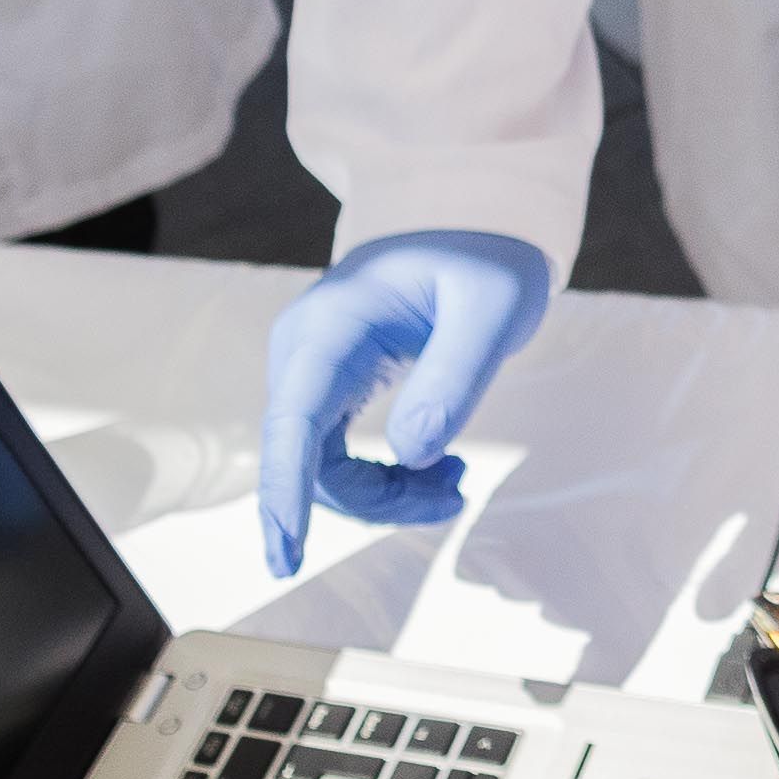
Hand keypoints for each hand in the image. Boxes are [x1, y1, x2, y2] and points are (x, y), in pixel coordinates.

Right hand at [257, 229, 551, 580]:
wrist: (468, 222)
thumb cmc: (485, 259)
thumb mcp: (492, 310)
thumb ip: (455, 378)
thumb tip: (414, 456)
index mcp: (333, 326)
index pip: (294, 422)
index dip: (286, 492)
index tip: (288, 556)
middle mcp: (304, 350)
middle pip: (308, 460)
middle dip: (375, 502)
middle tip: (453, 500)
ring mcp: (310, 369)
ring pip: (322, 467)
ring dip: (384, 496)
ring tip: (456, 484)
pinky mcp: (328, 386)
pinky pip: (336, 455)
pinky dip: (384, 478)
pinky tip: (435, 470)